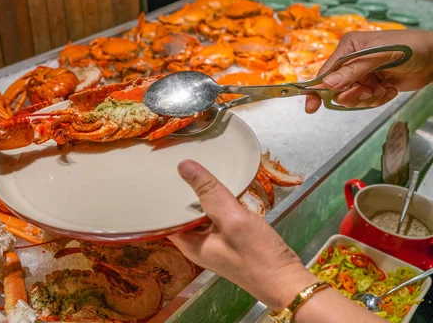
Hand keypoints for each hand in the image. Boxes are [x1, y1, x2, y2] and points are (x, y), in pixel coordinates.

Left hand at [168, 160, 317, 310]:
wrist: (288, 282)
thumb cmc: (259, 256)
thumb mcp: (233, 219)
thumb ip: (209, 192)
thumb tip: (183, 165)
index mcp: (189, 244)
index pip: (164, 217)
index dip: (160, 197)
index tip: (157, 173)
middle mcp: (198, 244)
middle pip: (181, 213)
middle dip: (179, 192)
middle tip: (174, 163)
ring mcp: (214, 242)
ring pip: (200, 213)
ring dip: (200, 194)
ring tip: (194, 168)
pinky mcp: (229, 239)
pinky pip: (217, 216)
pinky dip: (217, 201)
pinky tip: (221, 186)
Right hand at [305, 29, 432, 112]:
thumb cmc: (410, 48)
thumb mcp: (380, 56)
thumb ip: (354, 70)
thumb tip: (328, 84)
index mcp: (349, 48)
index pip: (325, 72)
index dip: (317, 90)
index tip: (311, 107)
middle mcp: (352, 61)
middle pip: (337, 89)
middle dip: (353, 95)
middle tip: (369, 92)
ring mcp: (362, 74)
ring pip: (352, 98)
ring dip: (368, 98)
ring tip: (384, 89)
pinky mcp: (373, 85)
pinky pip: (366, 101)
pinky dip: (378, 99)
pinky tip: (390, 89)